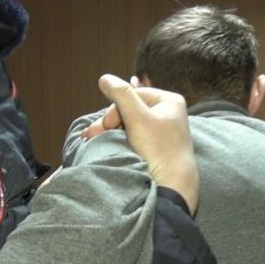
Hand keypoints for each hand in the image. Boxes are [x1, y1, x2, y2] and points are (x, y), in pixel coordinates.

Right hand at [83, 74, 199, 212]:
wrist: (172, 185)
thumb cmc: (159, 149)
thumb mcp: (138, 118)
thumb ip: (121, 95)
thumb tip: (105, 78)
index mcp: (169, 101)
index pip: (133, 94)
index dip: (116, 108)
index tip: (107, 125)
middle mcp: (167, 113)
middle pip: (130, 109)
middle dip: (110, 121)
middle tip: (93, 134)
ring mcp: (162, 130)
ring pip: (128, 124)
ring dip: (110, 131)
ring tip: (93, 140)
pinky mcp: (156, 146)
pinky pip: (133, 136)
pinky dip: (119, 140)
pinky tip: (106, 144)